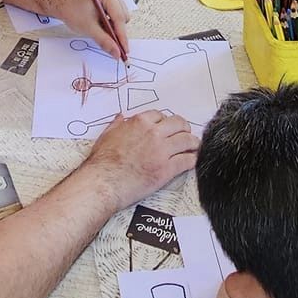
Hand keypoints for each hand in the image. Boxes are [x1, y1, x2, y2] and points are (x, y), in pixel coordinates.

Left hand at [13, 0, 130, 57]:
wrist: (63, 3)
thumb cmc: (72, 10)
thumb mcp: (88, 28)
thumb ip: (104, 41)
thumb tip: (116, 53)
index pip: (119, 18)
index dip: (122, 36)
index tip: (124, 51)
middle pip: (123, 17)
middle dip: (117, 32)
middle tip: (111, 45)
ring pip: (122, 17)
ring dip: (114, 28)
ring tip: (101, 30)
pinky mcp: (111, 0)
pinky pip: (118, 15)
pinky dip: (112, 24)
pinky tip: (102, 26)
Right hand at [84, 110, 198, 206]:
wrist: (105, 181)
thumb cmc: (103, 161)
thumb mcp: (107, 135)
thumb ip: (117, 124)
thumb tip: (121, 117)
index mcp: (140, 122)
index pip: (161, 115)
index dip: (166, 121)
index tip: (168, 127)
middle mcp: (154, 133)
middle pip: (179, 124)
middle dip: (184, 128)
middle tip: (186, 133)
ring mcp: (162, 150)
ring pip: (187, 141)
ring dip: (193, 143)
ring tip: (194, 146)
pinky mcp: (167, 169)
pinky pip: (187, 160)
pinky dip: (192, 160)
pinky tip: (192, 161)